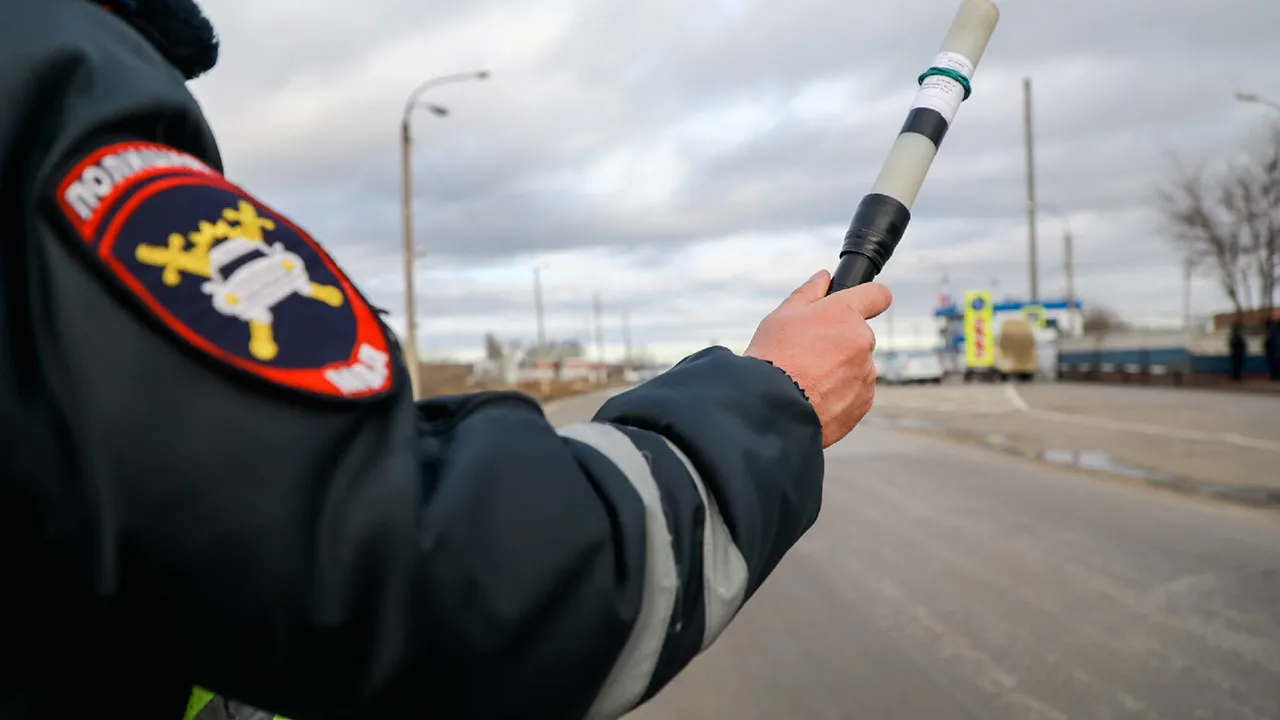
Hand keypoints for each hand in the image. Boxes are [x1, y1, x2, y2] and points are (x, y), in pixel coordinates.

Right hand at [744, 269, 891, 447]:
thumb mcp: (781, 317)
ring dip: (840, 371)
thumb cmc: (772, 358)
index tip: (860, 306)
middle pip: (858, 336)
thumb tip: (824, 277)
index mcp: (844, 314)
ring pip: (857, 366)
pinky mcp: (863, 402)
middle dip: (840, 342)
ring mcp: (866, 374)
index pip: (877, 295)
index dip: (869, 299)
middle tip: (807, 355)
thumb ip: (808, 293)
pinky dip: (840, 394)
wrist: (770, 409)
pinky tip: (813, 398)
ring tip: (807, 382)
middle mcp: (862, 341)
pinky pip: (855, 392)